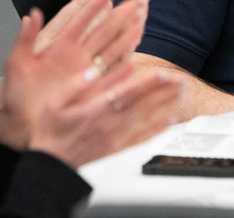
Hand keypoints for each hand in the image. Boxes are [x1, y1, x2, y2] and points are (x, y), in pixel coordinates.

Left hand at [0, 0, 154, 150]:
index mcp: (57, 46)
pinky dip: (123, 64)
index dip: (90, 6)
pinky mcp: (90, 88)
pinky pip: (110, 73)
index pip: (77, 20)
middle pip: (100, 30)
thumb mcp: (16, 64)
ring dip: (125, 35)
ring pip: (110, 48)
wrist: (20, 123)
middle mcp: (75, 56)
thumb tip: (32, 14)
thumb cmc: (16, 93)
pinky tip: (135, 57)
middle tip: (135, 0)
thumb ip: (25, 39)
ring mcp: (84, 71)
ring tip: (140, 21)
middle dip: (118, 15)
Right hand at [27, 54, 180, 168]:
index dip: (146, 83)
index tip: (163, 73)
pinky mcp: (118, 149)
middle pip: (143, 105)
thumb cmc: (51, 131)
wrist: (50, 165)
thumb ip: (77, 84)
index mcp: (94, 110)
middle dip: (164, 92)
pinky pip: (142, 138)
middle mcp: (109, 124)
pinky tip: (170, 122)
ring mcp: (116, 138)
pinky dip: (158, 130)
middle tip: (182, 80)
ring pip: (146, 120)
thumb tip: (97, 69)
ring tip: (182, 95)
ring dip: (166, 107)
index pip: (126, 93)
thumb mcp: (55, 102)